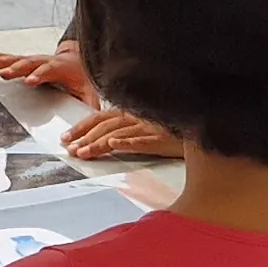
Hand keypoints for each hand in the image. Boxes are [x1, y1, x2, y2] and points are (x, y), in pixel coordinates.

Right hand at [0, 41, 89, 97]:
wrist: (79, 59)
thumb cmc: (82, 77)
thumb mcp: (90, 91)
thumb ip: (89, 106)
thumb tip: (88, 123)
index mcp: (61, 68)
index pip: (49, 70)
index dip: (39, 75)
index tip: (29, 81)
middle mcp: (46, 61)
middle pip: (29, 63)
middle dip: (16, 68)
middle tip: (3, 73)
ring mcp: (35, 61)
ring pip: (17, 59)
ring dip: (2, 60)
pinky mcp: (26, 62)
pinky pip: (9, 58)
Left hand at [63, 108, 179, 163]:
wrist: (201, 129)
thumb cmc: (173, 130)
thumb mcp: (146, 127)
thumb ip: (126, 130)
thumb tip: (103, 140)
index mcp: (131, 113)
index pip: (100, 118)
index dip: (81, 127)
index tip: (66, 138)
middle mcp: (137, 118)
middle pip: (104, 126)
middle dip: (84, 138)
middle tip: (69, 150)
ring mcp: (149, 128)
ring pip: (118, 134)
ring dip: (98, 143)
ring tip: (83, 153)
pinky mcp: (162, 139)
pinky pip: (142, 140)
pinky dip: (126, 141)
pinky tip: (114, 144)